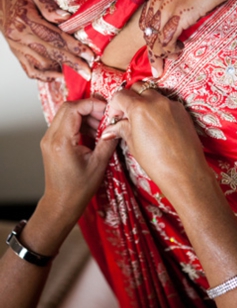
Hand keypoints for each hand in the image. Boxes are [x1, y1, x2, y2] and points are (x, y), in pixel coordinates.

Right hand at [0, 0, 93, 81]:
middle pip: (51, 53)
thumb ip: (48, 5)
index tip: (89, 55)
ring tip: (77, 75)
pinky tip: (58, 77)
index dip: (73, 47)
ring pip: (41, 65)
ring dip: (60, 71)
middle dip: (72, 63)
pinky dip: (45, 77)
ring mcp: (17, 47)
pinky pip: (30, 70)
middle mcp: (20, 35)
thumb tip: (66, 17)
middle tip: (88, 72)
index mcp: (25, 18)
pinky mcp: (16, 53)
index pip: (54, 36)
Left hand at [41, 99, 116, 220]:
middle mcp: (51, 138)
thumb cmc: (78, 189)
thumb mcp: (98, 164)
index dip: (92, 104)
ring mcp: (49, 139)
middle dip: (89, 108)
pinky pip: (65, 124)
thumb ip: (107, 141)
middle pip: (68, 107)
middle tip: (105, 117)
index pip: (74, 109)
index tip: (106, 109)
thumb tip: (117, 126)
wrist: (62, 203)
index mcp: (62, 142)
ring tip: (101, 127)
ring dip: (85, 116)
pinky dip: (79, 123)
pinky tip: (92, 133)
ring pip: (66, 114)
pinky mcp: (51, 142)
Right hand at [102, 87, 210, 203]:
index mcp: (140, 109)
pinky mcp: (182, 111)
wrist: (184, 172)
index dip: (115, 106)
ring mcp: (171, 104)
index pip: (121, 95)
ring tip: (143, 121)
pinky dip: (159, 109)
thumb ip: (123, 130)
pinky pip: (166, 103)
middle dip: (130, 99)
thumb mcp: (134, 145)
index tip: (115, 117)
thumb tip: (111, 129)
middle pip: (137, 88)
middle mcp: (156, 101)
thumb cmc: (157, 162)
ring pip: (153, 94)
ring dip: (145, 102)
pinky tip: (158, 125)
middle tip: (127, 116)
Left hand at [140, 0, 236, 76]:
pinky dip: (169, 51)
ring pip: (155, 39)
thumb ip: (179, 1)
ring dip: (161, 54)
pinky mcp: (180, 13)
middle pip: (148, 32)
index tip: (155, 49)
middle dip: (152, 52)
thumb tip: (181, 19)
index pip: (147, 20)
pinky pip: (167, 40)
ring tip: (171, 60)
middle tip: (157, 67)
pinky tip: (178, 52)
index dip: (150, 37)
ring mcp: (168, 5)